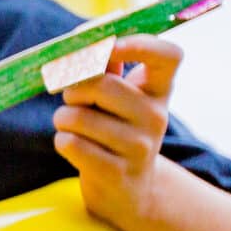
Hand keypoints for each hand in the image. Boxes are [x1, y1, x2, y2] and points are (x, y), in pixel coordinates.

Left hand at [54, 35, 181, 230]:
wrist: (128, 190)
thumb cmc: (115, 131)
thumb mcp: (118, 99)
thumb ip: (104, 68)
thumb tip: (84, 40)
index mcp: (158, 91)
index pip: (168, 55)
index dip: (138, 44)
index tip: (109, 48)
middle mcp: (156, 116)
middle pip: (101, 84)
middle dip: (73, 89)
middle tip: (73, 99)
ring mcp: (139, 147)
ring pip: (77, 116)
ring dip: (63, 118)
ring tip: (72, 126)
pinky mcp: (117, 172)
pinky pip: (70, 143)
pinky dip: (62, 140)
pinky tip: (74, 147)